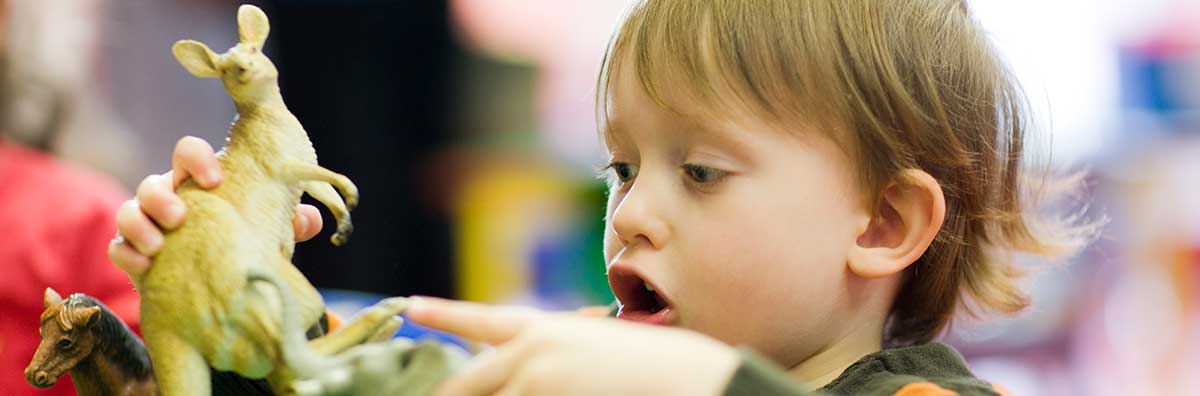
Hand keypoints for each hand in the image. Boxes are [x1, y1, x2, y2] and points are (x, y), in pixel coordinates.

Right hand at [108, 136, 323, 275]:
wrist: (221, 283)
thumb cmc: (244, 241)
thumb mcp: (268, 230)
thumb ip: (289, 221)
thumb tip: (310, 219)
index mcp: (201, 182)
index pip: (188, 152)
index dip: (196, 158)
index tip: (214, 178)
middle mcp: (170, 196)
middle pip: (151, 182)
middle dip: (161, 196)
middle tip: (181, 216)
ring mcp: (148, 224)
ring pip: (128, 211)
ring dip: (139, 224)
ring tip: (158, 244)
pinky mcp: (135, 254)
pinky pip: (118, 248)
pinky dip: (127, 254)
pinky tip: (144, 265)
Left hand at [407, 297, 739, 395]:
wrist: (683, 380)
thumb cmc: (650, 371)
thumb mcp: (594, 349)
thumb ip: (550, 358)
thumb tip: (521, 375)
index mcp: (543, 330)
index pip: (481, 320)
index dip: (444, 313)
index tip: (411, 304)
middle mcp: (528, 351)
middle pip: (464, 388)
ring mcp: (532, 380)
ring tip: (540, 390)